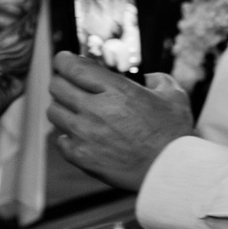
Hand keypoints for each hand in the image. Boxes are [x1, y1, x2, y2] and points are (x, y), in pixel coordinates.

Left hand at [49, 53, 191, 191]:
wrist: (169, 169)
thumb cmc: (173, 133)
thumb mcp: (172, 95)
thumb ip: (154, 79)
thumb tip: (143, 77)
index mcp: (116, 90)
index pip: (73, 67)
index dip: (64, 60)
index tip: (63, 59)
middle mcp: (95, 109)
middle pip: (56, 86)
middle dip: (61, 80)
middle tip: (69, 83)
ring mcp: (84, 133)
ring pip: (54, 112)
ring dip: (62, 107)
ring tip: (76, 109)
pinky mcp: (79, 155)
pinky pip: (60, 139)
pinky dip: (67, 134)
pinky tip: (81, 134)